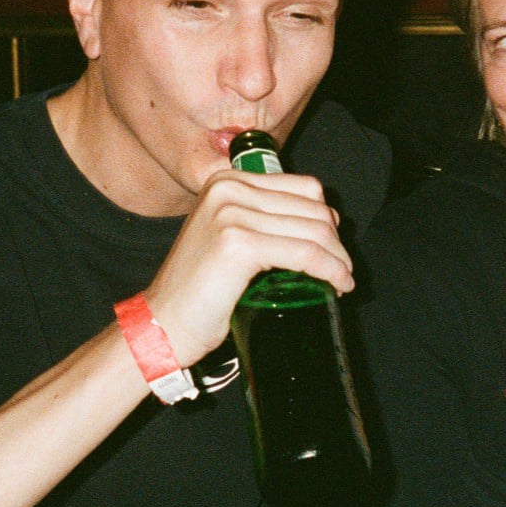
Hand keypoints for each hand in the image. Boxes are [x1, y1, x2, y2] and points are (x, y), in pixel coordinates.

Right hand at [144, 168, 352, 366]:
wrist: (163, 325)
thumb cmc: (197, 291)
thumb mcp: (226, 236)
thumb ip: (259, 219)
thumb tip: (322, 221)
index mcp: (226, 181)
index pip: (304, 188)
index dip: (327, 219)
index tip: (334, 248)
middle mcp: (228, 189)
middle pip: (313, 207)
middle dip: (336, 241)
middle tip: (341, 270)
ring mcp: (232, 214)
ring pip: (314, 230)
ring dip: (339, 258)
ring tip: (342, 280)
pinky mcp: (240, 244)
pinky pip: (306, 252)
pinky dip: (330, 269)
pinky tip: (339, 284)